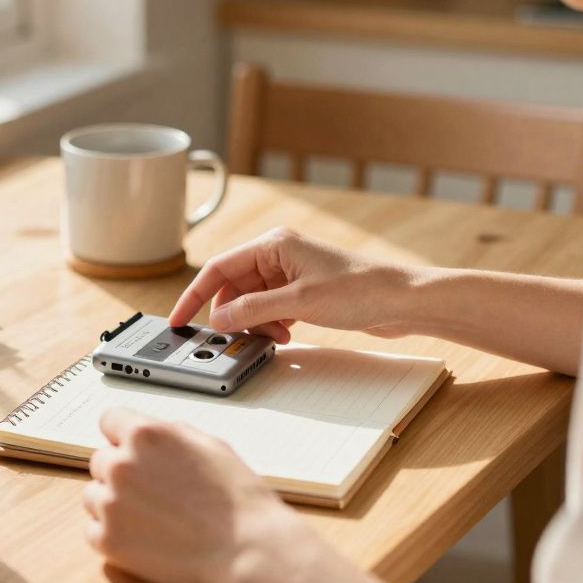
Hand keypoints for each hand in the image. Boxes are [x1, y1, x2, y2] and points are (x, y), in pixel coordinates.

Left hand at [83, 407, 303, 582]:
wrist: (247, 550)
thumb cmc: (237, 499)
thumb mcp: (210, 445)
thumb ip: (171, 433)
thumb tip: (152, 434)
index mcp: (144, 435)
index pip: (109, 420)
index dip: (123, 437)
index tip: (133, 451)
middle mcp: (120, 465)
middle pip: (100, 460)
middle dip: (122, 472)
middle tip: (154, 492)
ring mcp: (110, 504)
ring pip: (94, 495)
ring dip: (114, 503)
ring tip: (153, 518)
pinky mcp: (107, 541)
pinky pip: (93, 530)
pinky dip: (114, 534)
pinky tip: (146, 538)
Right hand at [169, 227, 418, 342]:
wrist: (403, 300)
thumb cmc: (360, 290)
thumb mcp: (297, 303)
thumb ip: (252, 310)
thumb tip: (218, 318)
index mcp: (273, 245)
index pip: (218, 268)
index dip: (194, 296)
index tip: (179, 319)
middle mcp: (279, 255)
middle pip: (234, 287)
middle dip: (231, 315)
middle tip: (233, 338)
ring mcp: (292, 273)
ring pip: (252, 301)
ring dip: (255, 323)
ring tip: (272, 337)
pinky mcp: (305, 291)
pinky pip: (272, 308)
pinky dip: (271, 324)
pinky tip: (284, 336)